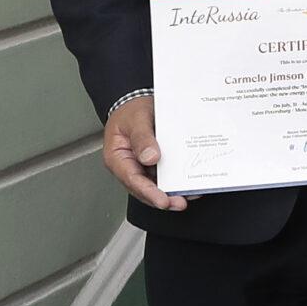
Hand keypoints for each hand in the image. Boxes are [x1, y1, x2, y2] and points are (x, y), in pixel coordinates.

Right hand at [102, 95, 184, 211]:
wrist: (136, 102)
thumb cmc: (131, 111)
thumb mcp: (137, 119)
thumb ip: (142, 138)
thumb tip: (149, 158)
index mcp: (117, 158)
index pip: (132, 179)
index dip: (148, 192)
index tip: (163, 201)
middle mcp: (128, 166)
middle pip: (144, 188)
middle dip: (162, 199)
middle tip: (180, 203)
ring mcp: (141, 166)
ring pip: (155, 185)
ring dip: (171, 193)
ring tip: (190, 195)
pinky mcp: (153, 164)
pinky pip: (164, 175)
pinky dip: (175, 181)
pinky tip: (189, 183)